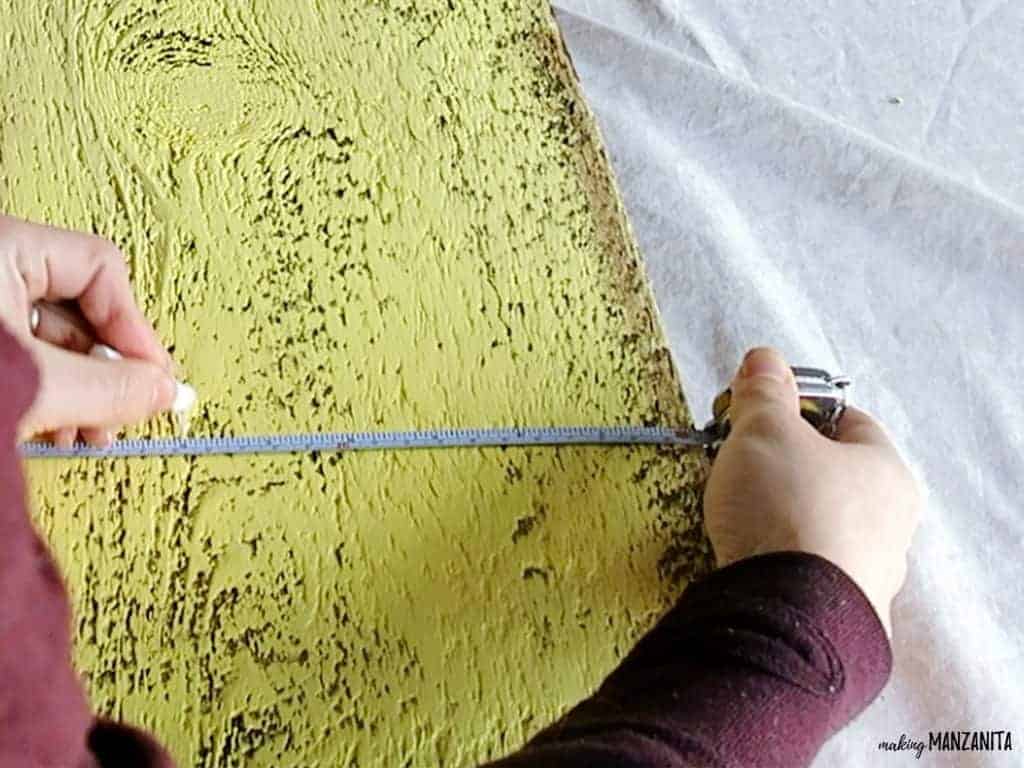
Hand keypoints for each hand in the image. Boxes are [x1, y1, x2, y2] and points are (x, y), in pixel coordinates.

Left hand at [0, 214, 175, 445]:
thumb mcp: (29, 379)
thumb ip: (104, 387)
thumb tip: (161, 390)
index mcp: (3, 245)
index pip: (101, 268)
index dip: (134, 326)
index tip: (149, 373)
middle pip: (83, 311)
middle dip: (107, 371)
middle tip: (124, 407)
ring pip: (53, 343)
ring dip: (82, 392)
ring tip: (86, 432)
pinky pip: (25, 360)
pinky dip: (47, 395)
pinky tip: (57, 429)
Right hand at [704, 347, 920, 634]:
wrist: (786, 614)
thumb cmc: (786, 506)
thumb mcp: (765, 430)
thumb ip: (764, 392)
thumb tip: (764, 358)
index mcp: (886, 470)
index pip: (848, 421)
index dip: (799, 409)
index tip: (756, 412)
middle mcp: (890, 524)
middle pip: (829, 474)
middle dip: (780, 463)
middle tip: (736, 459)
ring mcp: (867, 573)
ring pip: (816, 523)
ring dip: (776, 512)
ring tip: (733, 509)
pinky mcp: (836, 612)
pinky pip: (802, 567)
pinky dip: (774, 554)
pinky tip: (744, 552)